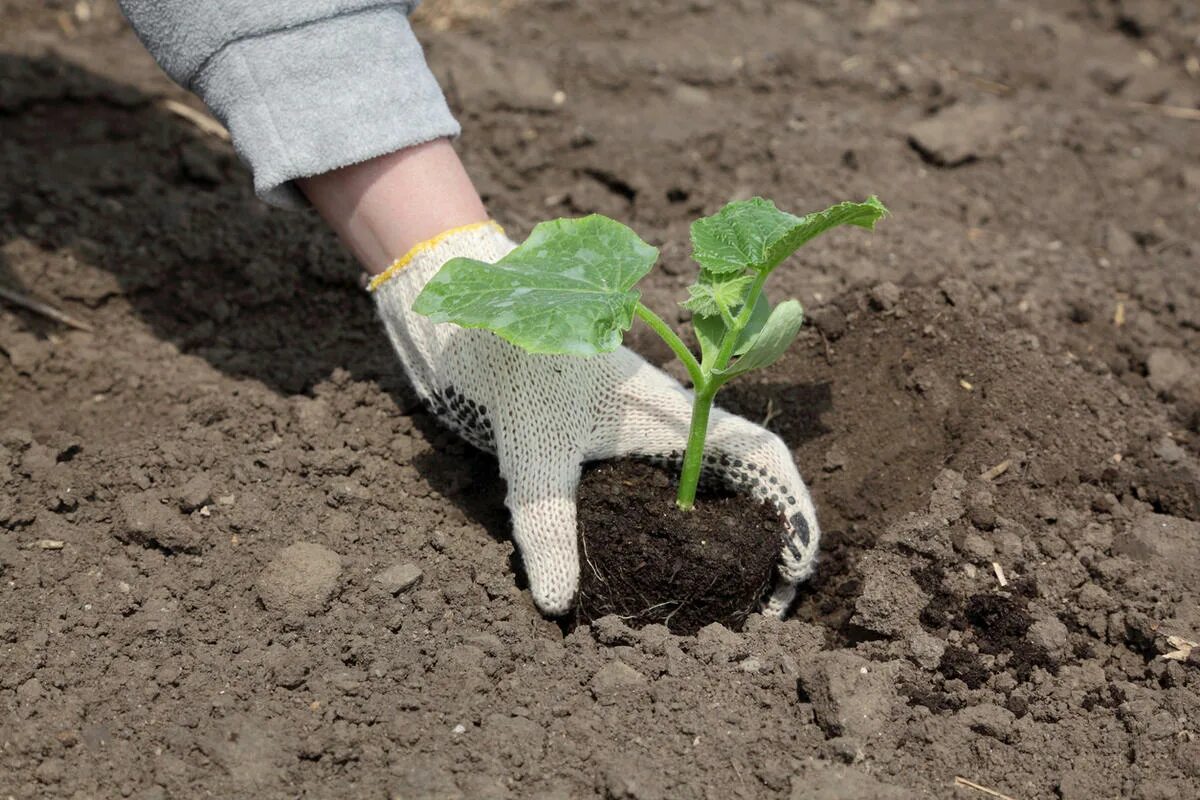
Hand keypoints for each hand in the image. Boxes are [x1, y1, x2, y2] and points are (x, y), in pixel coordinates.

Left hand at [371, 222, 819, 615]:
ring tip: (730, 598)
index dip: (794, 510)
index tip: (798, 568)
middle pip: (751, 479)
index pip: (763, 458)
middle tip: (766, 606)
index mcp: (677, 415)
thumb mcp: (534, 455)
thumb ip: (547, 528)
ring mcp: (650, 432)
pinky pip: (677, 486)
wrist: (484, 319)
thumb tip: (557, 605)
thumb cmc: (519, 371)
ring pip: (717, 484)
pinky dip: (692, 527)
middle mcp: (675, 423)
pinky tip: (671, 566)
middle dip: (772, 538)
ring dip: (735, 534)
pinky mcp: (621, 442)